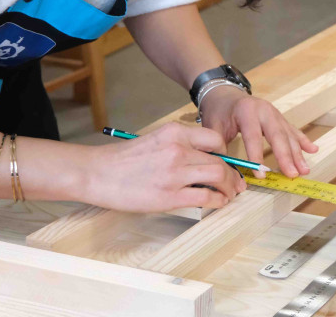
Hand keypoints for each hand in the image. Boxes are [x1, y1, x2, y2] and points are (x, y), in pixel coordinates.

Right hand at [84, 122, 245, 211]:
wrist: (98, 173)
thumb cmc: (123, 160)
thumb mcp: (154, 140)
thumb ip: (178, 146)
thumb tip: (203, 161)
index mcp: (174, 132)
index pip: (214, 139)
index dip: (226, 153)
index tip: (227, 163)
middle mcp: (178, 149)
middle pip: (220, 160)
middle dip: (233, 174)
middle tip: (237, 184)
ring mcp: (175, 173)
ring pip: (218, 176)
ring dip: (230, 188)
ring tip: (231, 194)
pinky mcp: (170, 196)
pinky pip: (205, 197)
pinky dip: (218, 201)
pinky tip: (218, 203)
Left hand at [199, 86, 318, 178]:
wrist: (225, 94)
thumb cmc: (218, 111)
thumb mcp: (212, 126)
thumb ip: (218, 148)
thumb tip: (226, 172)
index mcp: (246, 111)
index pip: (253, 136)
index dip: (257, 156)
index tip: (261, 175)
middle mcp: (264, 110)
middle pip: (277, 135)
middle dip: (286, 156)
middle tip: (292, 174)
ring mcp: (274, 113)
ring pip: (288, 134)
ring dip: (297, 153)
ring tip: (304, 170)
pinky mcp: (279, 118)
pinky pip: (293, 130)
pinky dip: (303, 141)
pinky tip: (313, 149)